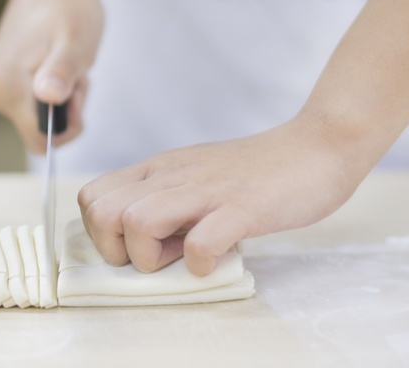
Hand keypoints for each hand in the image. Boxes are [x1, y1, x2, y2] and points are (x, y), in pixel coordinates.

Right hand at [0, 0, 102, 153]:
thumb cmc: (68, 6)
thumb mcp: (76, 40)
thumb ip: (62, 71)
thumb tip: (48, 97)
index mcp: (7, 85)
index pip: (41, 141)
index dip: (67, 122)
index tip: (77, 89)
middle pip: (38, 130)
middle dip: (65, 107)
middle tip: (74, 69)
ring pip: (36, 118)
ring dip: (59, 96)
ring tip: (64, 60)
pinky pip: (30, 105)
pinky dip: (49, 89)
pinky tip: (53, 60)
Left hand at [78, 114, 372, 275]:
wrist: (317, 146)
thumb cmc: (256, 170)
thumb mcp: (196, 176)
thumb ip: (168, 199)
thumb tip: (144, 242)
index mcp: (160, 169)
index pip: (91, 196)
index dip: (101, 232)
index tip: (136, 245)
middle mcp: (174, 175)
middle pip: (102, 211)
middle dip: (117, 249)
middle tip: (155, 257)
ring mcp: (207, 190)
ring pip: (137, 221)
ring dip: (152, 255)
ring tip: (183, 257)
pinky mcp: (243, 207)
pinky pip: (201, 241)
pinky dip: (201, 262)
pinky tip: (216, 259)